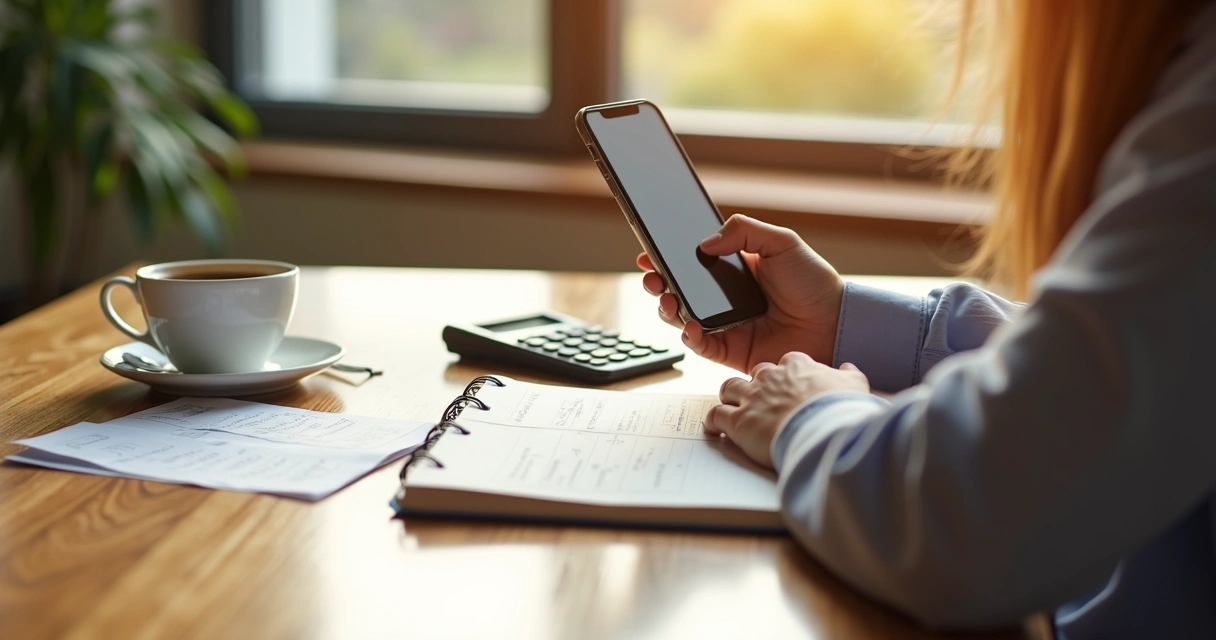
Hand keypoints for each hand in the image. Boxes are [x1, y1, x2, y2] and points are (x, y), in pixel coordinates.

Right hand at [638, 214, 844, 372]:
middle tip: (651, 276)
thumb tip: (704, 243)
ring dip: (667, 308)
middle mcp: (726, 299)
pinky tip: (690, 324)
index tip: (649, 252)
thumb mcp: (782, 242)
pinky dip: (689, 336)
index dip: (668, 258)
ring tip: (666, 298)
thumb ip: (744, 231)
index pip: (692, 263)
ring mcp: (727, 325)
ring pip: (683, 318)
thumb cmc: (815, 283)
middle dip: (658, 283)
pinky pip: (701, 345)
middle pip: (680, 291)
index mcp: (735, 270)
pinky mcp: (732, 351)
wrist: (835, 323)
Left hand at [705, 353, 869, 468]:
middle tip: (761, 399)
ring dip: (730, 397)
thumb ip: (849, 375)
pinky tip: (715, 428)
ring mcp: (752, 397)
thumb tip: (848, 368)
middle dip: (756, 384)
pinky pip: (716, 415)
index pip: (786, 362)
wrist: (826, 431)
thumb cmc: (842, 410)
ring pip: (730, 388)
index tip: (788, 385)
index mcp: (797, 366)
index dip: (785, 375)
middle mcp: (770, 377)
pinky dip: (713, 421)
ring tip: (733, 407)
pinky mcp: (738, 421)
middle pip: (755, 373)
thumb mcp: (855, 385)